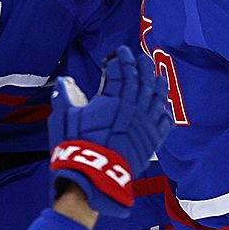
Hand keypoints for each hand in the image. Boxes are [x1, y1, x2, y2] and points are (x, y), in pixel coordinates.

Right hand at [48, 46, 171, 216]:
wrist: (95, 177)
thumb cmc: (77, 146)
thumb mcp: (63, 119)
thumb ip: (65, 98)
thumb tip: (63, 83)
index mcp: (113, 99)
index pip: (121, 70)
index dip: (121, 58)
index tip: (120, 52)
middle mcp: (133, 107)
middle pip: (142, 79)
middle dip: (142, 65)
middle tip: (140, 56)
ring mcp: (146, 123)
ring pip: (157, 97)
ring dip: (158, 83)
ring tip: (158, 75)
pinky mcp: (153, 141)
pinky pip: (165, 120)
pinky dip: (165, 110)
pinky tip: (164, 106)